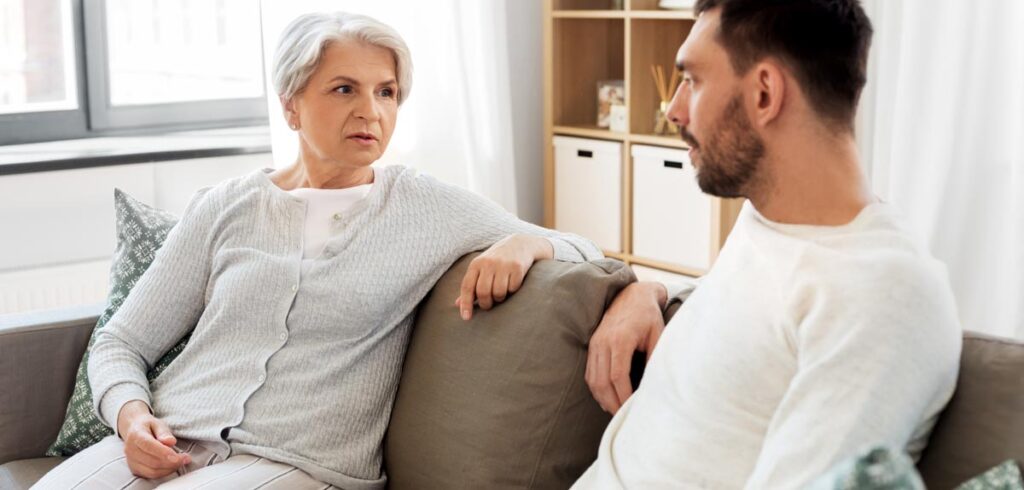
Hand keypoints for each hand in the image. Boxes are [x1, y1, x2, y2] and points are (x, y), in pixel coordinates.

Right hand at [117, 400, 189, 478]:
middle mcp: (130, 450)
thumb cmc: (148, 427)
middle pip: (152, 461)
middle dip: (171, 462)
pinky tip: (173, 465)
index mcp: (136, 435)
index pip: (148, 446)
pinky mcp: (135, 469)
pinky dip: (164, 472)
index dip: (164, 453)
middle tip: (185, 458)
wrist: (134, 430)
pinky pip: (151, 475)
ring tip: (181, 461)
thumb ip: (164, 432)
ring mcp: (131, 461)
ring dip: (169, 468)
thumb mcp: (157, 423)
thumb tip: (170, 441)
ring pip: (152, 471)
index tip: (178, 457)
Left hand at [456, 234, 552, 319]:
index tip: (466, 318)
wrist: (520, 244)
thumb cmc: (496, 261)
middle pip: (483, 292)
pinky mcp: (517, 267)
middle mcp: (488, 263)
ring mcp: (503, 264)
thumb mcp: (481, 269)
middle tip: (489, 304)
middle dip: (486, 303)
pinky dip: (512, 290)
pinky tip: (512, 283)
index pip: (467, 286)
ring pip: (499, 292)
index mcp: (476, 264)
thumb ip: (470, 286)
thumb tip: (457, 304)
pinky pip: (513, 288)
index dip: (466, 303)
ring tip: (501, 292)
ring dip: (500, 298)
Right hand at [585, 281, 667, 413]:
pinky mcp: (592, 345)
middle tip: (622, 417)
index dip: (623, 395)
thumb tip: (656, 385)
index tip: (632, 408)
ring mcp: (595, 343)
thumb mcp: (658, 334)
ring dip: (602, 398)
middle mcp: (604, 342)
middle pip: (602, 381)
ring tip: (615, 410)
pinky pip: (589, 372)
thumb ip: (655, 358)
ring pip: (593, 379)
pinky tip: (607, 397)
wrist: (632, 295)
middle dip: (611, 402)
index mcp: (620, 339)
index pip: (618, 375)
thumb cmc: (648, 315)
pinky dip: (596, 388)